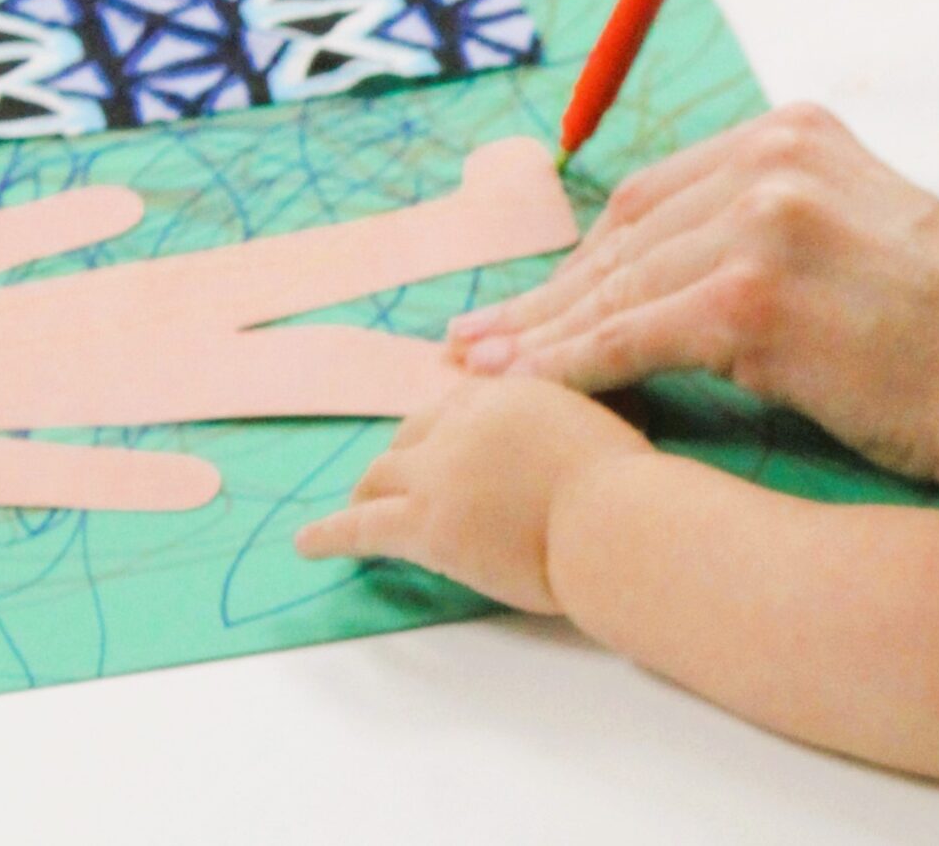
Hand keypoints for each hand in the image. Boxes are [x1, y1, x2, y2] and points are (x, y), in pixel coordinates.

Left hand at [293, 378, 652, 613]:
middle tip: (400, 479)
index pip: (459, 405)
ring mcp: (440, 471)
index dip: (447, 432)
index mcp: (511, 393)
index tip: (444, 447)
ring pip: (382, 473)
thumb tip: (581, 436)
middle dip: (404, 455)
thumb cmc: (630, 485)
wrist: (617, 519)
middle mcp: (466, 421)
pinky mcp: (426, 523)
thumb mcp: (605, 425)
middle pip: (414, 433)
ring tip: (355, 507)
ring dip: (367, 489)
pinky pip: (361, 527)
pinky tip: (308, 545)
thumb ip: (572, 422)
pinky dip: (329, 534)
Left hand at [445, 104, 938, 521]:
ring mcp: (762, 223)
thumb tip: (689, 266)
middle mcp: (774, 160)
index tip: (541, 298)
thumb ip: (782, 222)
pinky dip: (571, 369)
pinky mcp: (751, 299)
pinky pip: (630, 338)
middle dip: (549, 295)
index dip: (590, 255)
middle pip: (625, 233)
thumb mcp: (869, 229)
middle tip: (481, 339)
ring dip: (542, 337)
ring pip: (618, 287)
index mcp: (798, 132)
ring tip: (480, 374)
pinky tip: (529, 392)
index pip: (659, 191)